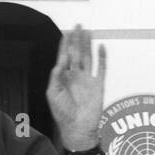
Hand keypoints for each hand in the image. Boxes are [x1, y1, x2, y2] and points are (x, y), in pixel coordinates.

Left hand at [47, 24, 106, 152]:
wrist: (78, 128)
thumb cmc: (62, 114)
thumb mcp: (52, 94)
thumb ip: (55, 77)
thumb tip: (59, 63)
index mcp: (63, 77)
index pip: (64, 56)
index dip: (65, 45)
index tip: (66, 33)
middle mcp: (76, 76)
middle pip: (76, 53)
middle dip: (77, 39)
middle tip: (78, 26)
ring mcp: (88, 80)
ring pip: (88, 57)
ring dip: (88, 45)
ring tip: (88, 32)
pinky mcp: (98, 85)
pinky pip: (101, 68)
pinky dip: (102, 57)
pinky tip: (101, 47)